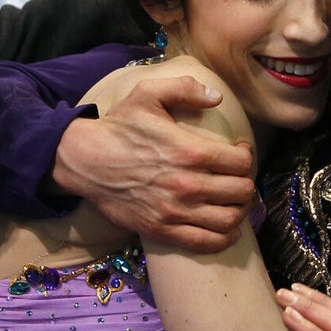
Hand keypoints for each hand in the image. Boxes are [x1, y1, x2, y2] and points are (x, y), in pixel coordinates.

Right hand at [51, 76, 255, 251]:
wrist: (84, 161)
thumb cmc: (120, 127)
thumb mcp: (149, 94)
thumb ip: (185, 88)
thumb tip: (217, 96)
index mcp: (189, 151)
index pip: (241, 162)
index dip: (247, 155)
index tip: (240, 151)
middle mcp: (186, 184)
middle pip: (241, 191)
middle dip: (246, 182)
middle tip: (238, 176)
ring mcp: (174, 211)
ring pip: (229, 219)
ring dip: (240, 210)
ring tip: (235, 200)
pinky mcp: (161, 230)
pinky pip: (205, 242)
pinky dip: (224, 238)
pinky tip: (229, 228)